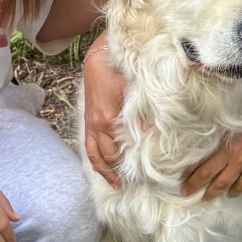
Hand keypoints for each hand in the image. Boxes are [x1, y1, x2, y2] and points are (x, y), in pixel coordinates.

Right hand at [82, 34, 131, 186]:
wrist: (99, 56)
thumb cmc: (119, 70)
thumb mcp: (133, 90)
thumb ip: (143, 113)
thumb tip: (153, 134)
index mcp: (108, 119)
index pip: (120, 150)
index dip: (131, 164)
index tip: (145, 174)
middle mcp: (97, 125)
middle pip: (107, 156)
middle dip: (117, 171)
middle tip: (131, 184)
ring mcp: (90, 123)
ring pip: (94, 154)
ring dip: (104, 170)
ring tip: (115, 184)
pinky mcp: (88, 119)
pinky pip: (88, 145)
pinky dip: (95, 158)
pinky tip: (103, 167)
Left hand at [183, 104, 241, 199]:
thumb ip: (228, 132)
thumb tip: (217, 138)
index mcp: (226, 141)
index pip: (203, 159)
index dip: (191, 169)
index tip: (181, 175)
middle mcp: (233, 156)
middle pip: (208, 174)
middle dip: (195, 185)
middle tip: (185, 193)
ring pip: (224, 183)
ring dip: (213, 192)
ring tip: (205, 199)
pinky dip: (235, 191)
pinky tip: (230, 194)